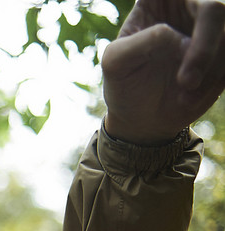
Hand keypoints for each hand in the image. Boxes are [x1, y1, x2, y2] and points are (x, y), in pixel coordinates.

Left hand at [102, 0, 224, 144]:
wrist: (142, 117)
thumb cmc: (124, 84)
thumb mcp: (116, 63)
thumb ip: (141, 42)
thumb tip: (175, 35)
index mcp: (159, 0)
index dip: (191, 14)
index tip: (179, 45)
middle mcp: (189, 7)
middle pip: (215, 8)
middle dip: (204, 49)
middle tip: (186, 82)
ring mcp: (210, 29)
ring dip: (209, 71)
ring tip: (182, 98)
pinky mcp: (224, 50)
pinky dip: (215, 82)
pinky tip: (190, 100)